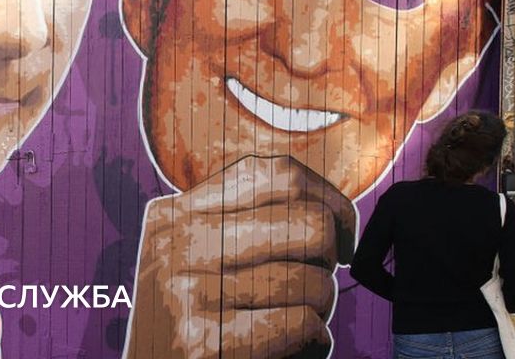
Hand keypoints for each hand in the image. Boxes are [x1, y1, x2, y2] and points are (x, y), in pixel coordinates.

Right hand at [124, 155, 356, 358]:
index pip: (276, 173)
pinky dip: (314, 343)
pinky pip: (302, 325)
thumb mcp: (194, 257)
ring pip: (312, 281)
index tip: (339, 237)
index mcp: (175, 212)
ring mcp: (186, 292)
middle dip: (329, 260)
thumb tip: (330, 210)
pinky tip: (288, 350)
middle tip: (314, 285)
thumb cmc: (192, 320)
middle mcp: (176, 243)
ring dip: (320, 310)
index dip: (330, 202)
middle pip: (308, 223)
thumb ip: (241, 222)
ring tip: (293, 322)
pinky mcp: (202, 343)